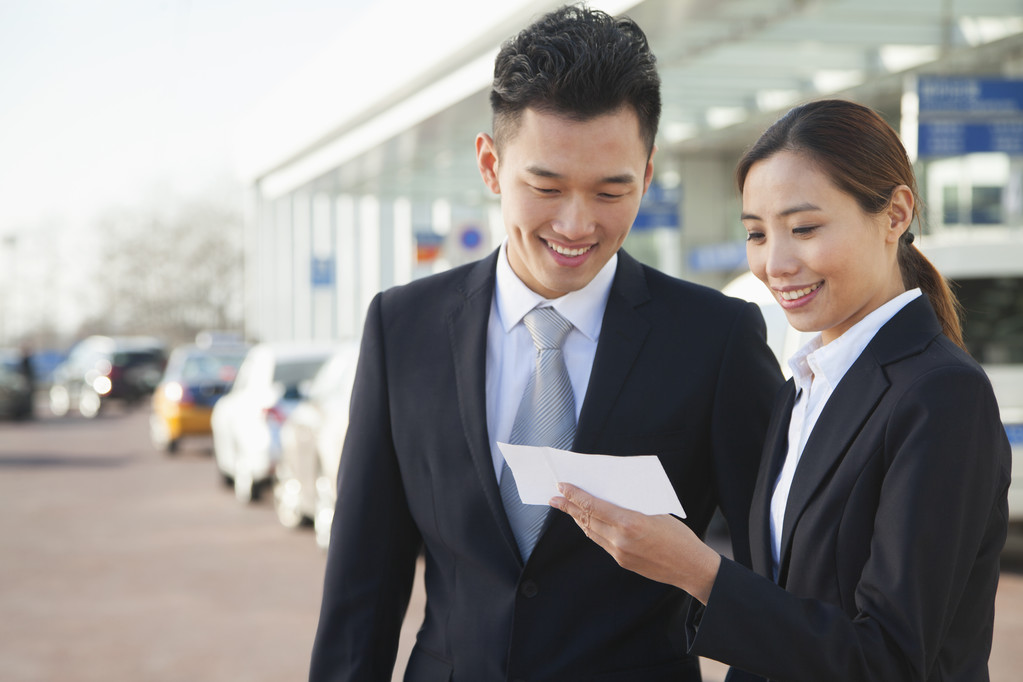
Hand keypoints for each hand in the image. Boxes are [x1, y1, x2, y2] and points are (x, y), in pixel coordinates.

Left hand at [550, 483, 720, 603]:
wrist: (691, 568)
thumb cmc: (679, 536)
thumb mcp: (657, 511)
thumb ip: (631, 505)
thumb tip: (610, 495)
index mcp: (630, 522)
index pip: (593, 506)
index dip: (575, 495)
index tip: (562, 486)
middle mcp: (620, 539)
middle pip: (587, 519)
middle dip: (568, 507)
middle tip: (554, 497)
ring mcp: (619, 553)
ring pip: (591, 532)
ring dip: (577, 519)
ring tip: (566, 508)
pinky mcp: (622, 562)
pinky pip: (601, 542)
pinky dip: (591, 530)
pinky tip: (587, 522)